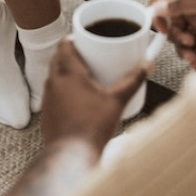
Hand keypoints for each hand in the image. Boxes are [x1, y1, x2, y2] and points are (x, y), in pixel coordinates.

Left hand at [40, 38, 148, 154]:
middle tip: (93, 56)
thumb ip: (133, 81)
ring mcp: (47, 98)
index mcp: (68, 73)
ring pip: (55, 75)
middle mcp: (53, 82)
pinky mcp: (47, 113)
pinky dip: (64, 88)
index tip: (90, 39)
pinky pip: (54, 92)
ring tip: (88, 75)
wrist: (70, 157)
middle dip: (74, 53)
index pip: (65, 44)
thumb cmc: (92, 127)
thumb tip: (148, 64)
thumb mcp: (117, 101)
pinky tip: (79, 97)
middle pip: (59, 58)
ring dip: (68, 71)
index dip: (76, 38)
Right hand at [150, 0, 195, 67]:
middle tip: (189, 43)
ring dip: (185, 50)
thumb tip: (157, 7)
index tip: (164, 31)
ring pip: (184, 38)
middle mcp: (193, 6)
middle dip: (177, 37)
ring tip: (192, 57)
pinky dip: (195, 55)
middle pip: (172, 25)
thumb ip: (182, 4)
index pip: (161, 3)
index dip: (158, 18)